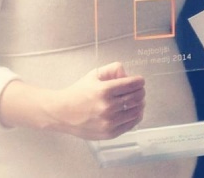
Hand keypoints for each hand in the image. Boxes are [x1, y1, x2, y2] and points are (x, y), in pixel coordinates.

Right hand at [0, 62, 145, 139]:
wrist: (62, 113)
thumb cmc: (78, 93)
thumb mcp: (93, 75)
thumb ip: (112, 69)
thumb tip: (128, 74)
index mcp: (104, 90)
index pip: (132, 84)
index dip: (139, 81)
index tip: (140, 80)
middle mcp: (108, 107)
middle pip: (137, 97)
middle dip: (140, 91)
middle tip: (139, 89)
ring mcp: (109, 122)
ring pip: (136, 111)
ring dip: (140, 104)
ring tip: (138, 100)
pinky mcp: (109, 133)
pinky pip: (131, 124)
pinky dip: (136, 117)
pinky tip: (134, 111)